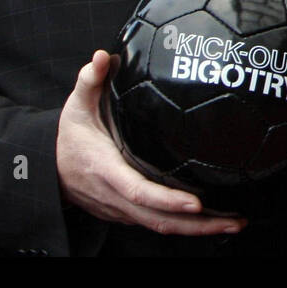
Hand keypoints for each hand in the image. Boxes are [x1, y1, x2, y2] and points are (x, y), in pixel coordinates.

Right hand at [56, 50, 245, 235]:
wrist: (50, 170)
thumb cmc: (70, 136)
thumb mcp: (76, 106)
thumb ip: (89, 80)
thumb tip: (102, 57)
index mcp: (106, 170)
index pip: (139, 192)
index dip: (167, 200)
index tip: (195, 203)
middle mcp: (116, 197)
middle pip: (159, 219)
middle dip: (198, 225)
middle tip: (235, 221)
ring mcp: (123, 210)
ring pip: (162, 226)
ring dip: (200, 229)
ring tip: (235, 223)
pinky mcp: (130, 213)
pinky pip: (160, 224)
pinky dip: (188, 227)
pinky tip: (215, 220)